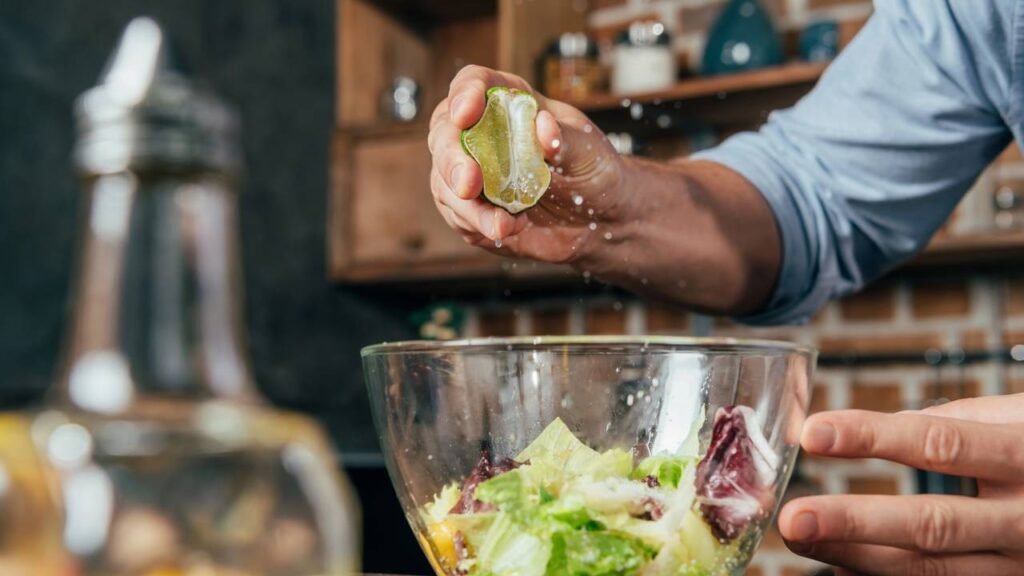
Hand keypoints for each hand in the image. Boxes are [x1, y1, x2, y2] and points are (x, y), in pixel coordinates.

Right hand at [428, 65, 628, 263]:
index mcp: (509, 104)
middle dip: (451, 160)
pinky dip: (478, 225)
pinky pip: (458, 216)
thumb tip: (542, 127)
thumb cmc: (595, 171)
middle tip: (469, 185)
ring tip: (503, 225)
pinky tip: (509, 228)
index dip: (463, 94)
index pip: (473, 84)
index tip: (466, 115)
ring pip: (444, 181)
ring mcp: (474, 173)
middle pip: (444, 134)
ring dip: (466, 206)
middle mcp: (483, 134)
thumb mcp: (589, 150)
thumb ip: (565, 139)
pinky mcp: (473, 209)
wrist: (601, 220)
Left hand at [778, 394, 1023, 574]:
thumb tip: (889, 426)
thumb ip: (965, 420)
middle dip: (856, 522)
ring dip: (859, 557)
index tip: (813, 432)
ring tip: (801, 539)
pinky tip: (842, 569)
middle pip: (933, 525)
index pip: (942, 443)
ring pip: (935, 569)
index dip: (873, 438)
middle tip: (792, 518)